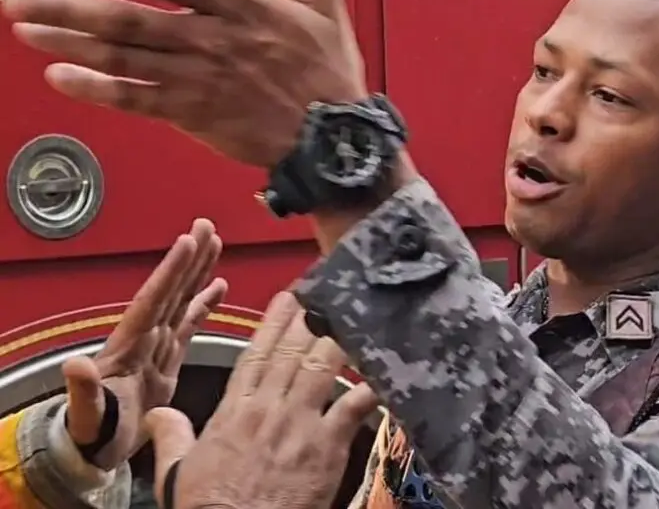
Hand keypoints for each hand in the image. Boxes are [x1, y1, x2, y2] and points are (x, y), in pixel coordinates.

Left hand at [2, 0, 366, 167]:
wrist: (335, 141)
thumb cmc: (330, 74)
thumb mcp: (322, 4)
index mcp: (242, 8)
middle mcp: (212, 42)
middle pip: (128, 21)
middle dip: (69, 8)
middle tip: (21, 0)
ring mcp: (199, 81)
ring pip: (122, 59)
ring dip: (69, 43)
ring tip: (27, 28)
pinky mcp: (194, 116)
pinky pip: (135, 101)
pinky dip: (95, 89)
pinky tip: (61, 76)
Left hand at [63, 219, 226, 470]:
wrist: (99, 450)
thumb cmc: (94, 434)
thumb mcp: (88, 416)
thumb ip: (84, 391)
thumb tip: (77, 365)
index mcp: (130, 347)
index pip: (154, 301)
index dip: (171, 272)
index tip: (188, 242)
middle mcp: (145, 340)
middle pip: (171, 291)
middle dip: (189, 259)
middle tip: (205, 226)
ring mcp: (157, 348)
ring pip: (182, 301)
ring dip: (198, 271)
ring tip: (215, 241)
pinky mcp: (169, 361)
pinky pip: (189, 323)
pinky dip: (204, 303)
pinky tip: (219, 284)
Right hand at [143, 292, 378, 508]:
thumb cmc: (208, 508)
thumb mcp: (177, 471)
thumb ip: (171, 435)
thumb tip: (155, 413)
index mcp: (233, 412)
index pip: (255, 356)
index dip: (273, 323)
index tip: (287, 298)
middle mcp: (268, 409)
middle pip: (291, 352)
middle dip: (309, 318)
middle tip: (327, 291)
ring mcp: (299, 424)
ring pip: (322, 368)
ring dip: (339, 339)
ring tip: (356, 313)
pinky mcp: (327, 445)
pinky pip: (354, 406)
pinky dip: (370, 386)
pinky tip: (384, 368)